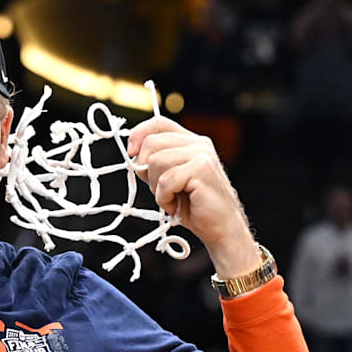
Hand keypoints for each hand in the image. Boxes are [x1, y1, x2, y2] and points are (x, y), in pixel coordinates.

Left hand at [127, 116, 259, 277]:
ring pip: (155, 161)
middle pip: (152, 142)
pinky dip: (164, 198)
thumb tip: (132, 155)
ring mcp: (201, 154)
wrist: (220, 228)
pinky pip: (166, 180)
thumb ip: (156, 162)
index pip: (159, 123)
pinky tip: (176, 206)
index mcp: (190, 141)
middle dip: (146, 170)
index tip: (131, 154)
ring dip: (156, 187)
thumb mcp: (170, 178)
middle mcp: (198, 143)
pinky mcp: (202, 169)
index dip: (139, 134)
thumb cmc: (194, 205)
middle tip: (159, 189)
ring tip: (171, 198)